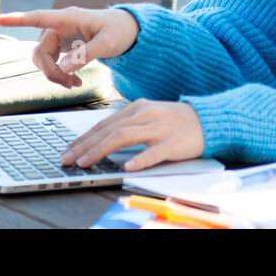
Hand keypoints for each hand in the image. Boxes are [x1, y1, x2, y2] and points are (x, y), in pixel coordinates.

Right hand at [0, 7, 139, 88]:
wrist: (129, 30)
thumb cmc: (120, 31)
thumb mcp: (108, 43)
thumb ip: (85, 55)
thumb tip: (63, 68)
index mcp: (70, 18)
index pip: (40, 18)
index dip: (19, 19)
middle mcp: (60, 25)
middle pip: (41, 51)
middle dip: (51, 71)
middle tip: (72, 85)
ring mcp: (60, 35)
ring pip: (43, 59)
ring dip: (54, 75)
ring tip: (76, 84)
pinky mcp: (63, 45)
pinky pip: (51, 62)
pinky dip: (59, 74)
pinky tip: (74, 80)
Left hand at [59, 100, 204, 170]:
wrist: (209, 120)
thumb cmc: (176, 121)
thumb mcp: (150, 116)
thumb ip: (128, 124)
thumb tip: (100, 140)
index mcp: (138, 108)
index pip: (105, 124)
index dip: (84, 138)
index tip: (67, 151)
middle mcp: (146, 115)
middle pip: (110, 130)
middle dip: (85, 146)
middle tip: (68, 160)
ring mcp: (160, 128)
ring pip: (125, 138)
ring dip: (101, 150)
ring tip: (85, 163)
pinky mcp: (173, 142)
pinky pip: (154, 152)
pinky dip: (139, 159)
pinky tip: (127, 167)